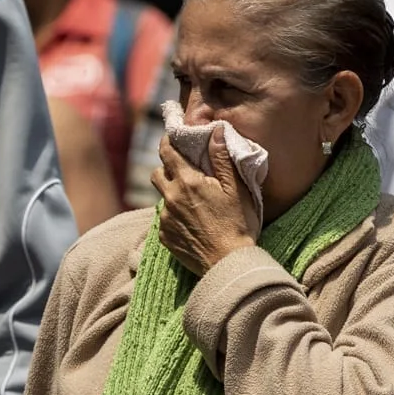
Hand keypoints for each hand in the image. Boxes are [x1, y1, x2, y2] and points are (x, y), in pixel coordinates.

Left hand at [152, 128, 261, 275]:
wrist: (228, 264)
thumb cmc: (238, 224)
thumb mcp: (236, 188)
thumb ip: (222, 158)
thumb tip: (215, 130)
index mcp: (187, 182)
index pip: (167, 152)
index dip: (167, 142)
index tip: (172, 139)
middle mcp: (171, 198)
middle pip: (156, 173)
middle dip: (166, 169)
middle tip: (183, 172)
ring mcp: (165, 219)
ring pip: (161, 198)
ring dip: (171, 194)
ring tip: (191, 201)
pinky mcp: (165, 237)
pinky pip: (164, 220)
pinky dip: (174, 217)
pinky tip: (192, 223)